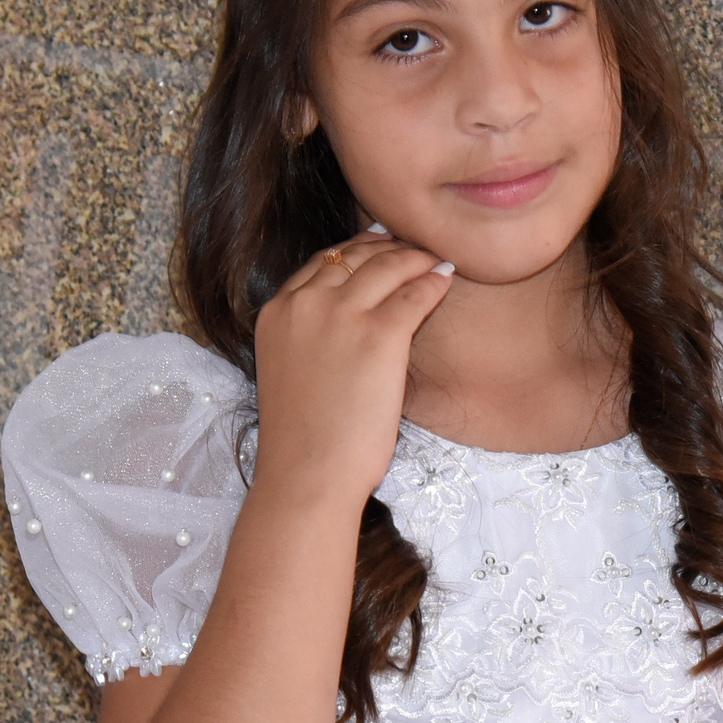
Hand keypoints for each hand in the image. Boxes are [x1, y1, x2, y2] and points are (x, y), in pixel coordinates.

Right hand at [251, 230, 452, 502]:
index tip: (379, 248)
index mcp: (277, 312)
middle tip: (414, 248)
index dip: (356, 251)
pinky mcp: (380, 333)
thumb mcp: (290, 370)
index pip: (322, 263)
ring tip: (435, 260)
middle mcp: (305, 304)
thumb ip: (308, 337)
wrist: (307, 474)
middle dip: (388, 247)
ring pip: (388, 265)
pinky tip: (446, 279)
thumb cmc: (302, 440)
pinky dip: (433, 282)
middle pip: (355, 256)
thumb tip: (345, 324)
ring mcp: (342, 315)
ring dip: (416, 258)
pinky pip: (416, 293)